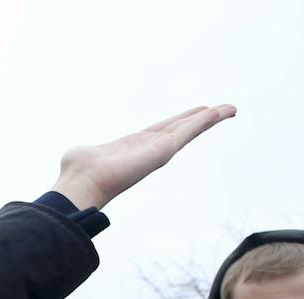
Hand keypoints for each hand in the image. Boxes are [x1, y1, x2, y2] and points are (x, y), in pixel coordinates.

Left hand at [51, 105, 235, 210]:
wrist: (83, 183)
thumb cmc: (79, 172)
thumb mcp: (84, 155)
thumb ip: (85, 154)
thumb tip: (74, 158)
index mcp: (134, 147)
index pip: (161, 131)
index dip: (178, 122)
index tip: (194, 113)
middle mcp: (150, 149)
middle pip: (181, 129)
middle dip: (201, 119)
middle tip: (222, 110)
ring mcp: (159, 150)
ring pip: (190, 130)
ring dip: (210, 118)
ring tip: (229, 109)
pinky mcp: (164, 150)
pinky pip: (189, 130)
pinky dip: (205, 121)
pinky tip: (220, 111)